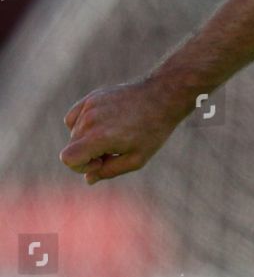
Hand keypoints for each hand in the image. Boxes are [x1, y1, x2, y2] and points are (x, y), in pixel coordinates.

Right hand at [60, 78, 186, 183]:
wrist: (161, 98)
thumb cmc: (152, 131)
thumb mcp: (136, 159)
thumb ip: (109, 171)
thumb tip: (88, 178)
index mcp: (99, 137)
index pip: (68, 159)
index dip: (82, 166)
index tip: (102, 161)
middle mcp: (89, 120)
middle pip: (72, 147)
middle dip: (88, 154)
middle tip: (114, 150)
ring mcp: (88, 106)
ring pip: (73, 133)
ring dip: (87, 140)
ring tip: (113, 136)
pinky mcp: (90, 98)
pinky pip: (74, 118)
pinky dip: (82, 126)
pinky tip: (103, 127)